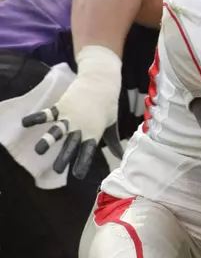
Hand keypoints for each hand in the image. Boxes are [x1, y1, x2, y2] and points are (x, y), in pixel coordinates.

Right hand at [21, 45, 121, 178]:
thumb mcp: (112, 125)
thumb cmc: (108, 105)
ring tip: (39, 150)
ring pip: (57, 131)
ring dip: (48, 141)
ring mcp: (69, 117)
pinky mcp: (61, 106)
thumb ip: (113, 142)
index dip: (82, 162)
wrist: (101, 82)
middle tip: (57, 170)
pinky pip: (47, 113)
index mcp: (94, 133)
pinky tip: (24, 123)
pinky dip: (36, 118)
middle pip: (71, 145)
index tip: (78, 175)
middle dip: (64, 157)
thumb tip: (120, 156)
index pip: (88, 151)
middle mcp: (80, 127)